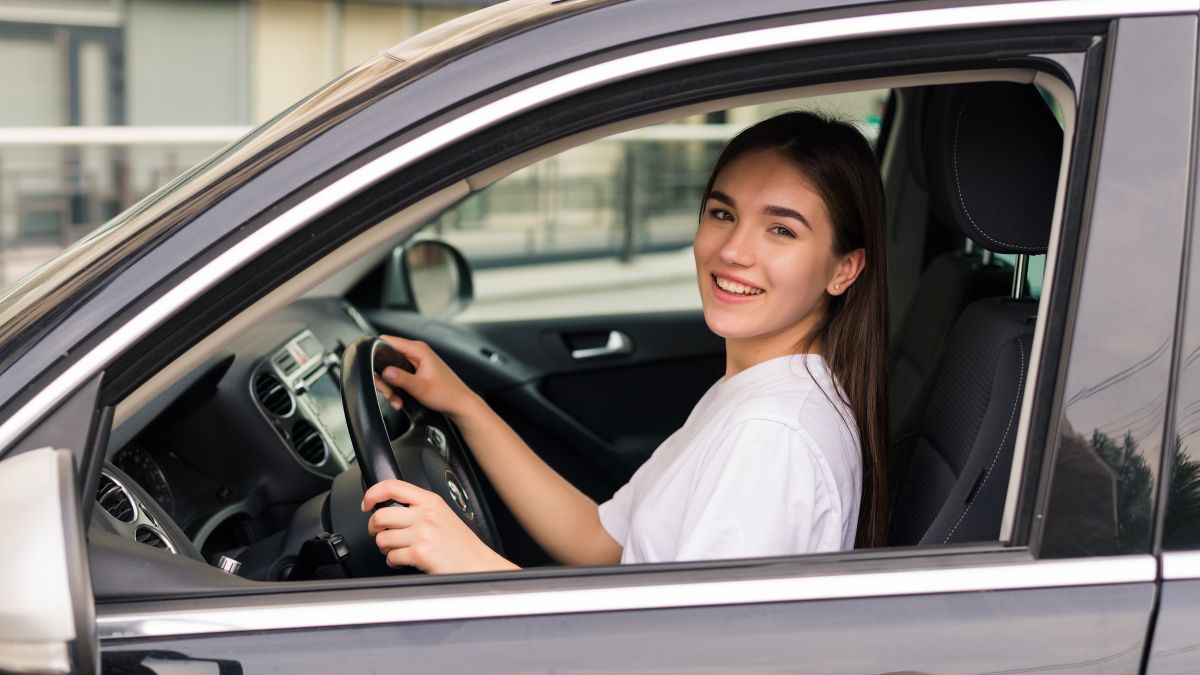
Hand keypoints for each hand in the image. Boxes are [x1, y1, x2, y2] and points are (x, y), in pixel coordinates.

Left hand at [362, 479, 516, 573]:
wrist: (477, 564)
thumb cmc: (460, 543)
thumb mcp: (442, 514)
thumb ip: (419, 507)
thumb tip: (389, 507)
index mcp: (430, 500)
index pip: (392, 486)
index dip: (372, 493)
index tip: (366, 503)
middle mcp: (426, 514)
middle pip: (380, 515)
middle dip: (374, 528)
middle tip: (380, 534)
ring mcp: (423, 533)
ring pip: (382, 538)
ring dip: (385, 547)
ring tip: (397, 549)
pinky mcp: (420, 553)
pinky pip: (391, 557)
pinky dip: (393, 561)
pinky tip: (404, 560)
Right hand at [373, 336, 482, 420]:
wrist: (460, 404)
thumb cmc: (447, 394)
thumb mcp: (420, 387)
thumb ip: (401, 378)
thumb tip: (384, 371)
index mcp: (418, 350)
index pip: (387, 341)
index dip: (377, 353)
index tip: (375, 371)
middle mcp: (416, 353)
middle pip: (386, 359)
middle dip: (384, 379)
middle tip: (389, 394)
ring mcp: (415, 362)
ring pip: (390, 371)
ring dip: (390, 388)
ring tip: (396, 400)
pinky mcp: (415, 372)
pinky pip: (397, 377)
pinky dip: (396, 390)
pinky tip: (400, 400)